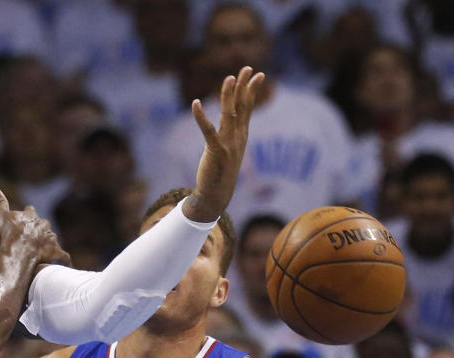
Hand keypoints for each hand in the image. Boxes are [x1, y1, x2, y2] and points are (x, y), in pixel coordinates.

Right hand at [0, 187, 69, 266]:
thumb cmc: (9, 234)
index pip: (30, 211)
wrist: (19, 252)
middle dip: (39, 228)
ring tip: (44, 250)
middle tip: (32, 236)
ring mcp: (51, 238)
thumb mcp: (1, 216)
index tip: (24, 218)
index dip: (27, 215)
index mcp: (31, 216)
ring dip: (49, 243)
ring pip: (52, 238)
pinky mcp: (56, 251)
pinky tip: (66, 264)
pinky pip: (63, 256)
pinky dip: (64, 259)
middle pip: (43, 224)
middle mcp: (43, 225)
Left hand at [185, 66, 265, 222]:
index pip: (248, 108)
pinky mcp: (216, 152)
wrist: (217, 194)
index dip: (252, 90)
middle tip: (247, 68)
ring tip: (228, 78)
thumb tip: (231, 120)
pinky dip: (201, 117)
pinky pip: (208, 131)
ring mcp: (228, 144)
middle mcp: (238, 137)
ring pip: (229, 114)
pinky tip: (195, 104)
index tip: (258, 74)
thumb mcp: (229, 148)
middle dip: (244, 86)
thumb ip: (231, 133)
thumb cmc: (221, 170)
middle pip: (242, 106)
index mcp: (241, 135)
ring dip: (228, 96)